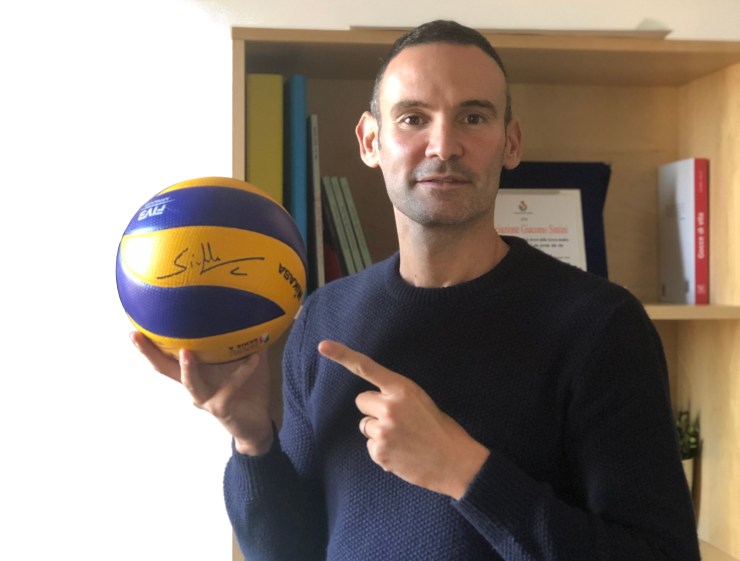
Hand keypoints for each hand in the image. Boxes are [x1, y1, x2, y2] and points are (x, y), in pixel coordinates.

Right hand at [130, 332, 273, 455]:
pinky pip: (230, 387)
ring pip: (191, 383)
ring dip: (187, 368)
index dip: (149, 345)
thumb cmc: (248, 389)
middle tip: (136, 336)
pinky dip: (243, 371)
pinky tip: (254, 357)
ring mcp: (205, 398)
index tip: (133, 327)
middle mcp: (194, 386)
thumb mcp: (243, 361)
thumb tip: (247, 311)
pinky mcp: (221, 407)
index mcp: (196, 372)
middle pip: (165, 369)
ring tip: (185, 352)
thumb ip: (240, 342)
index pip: (168, 357)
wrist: (256, 424)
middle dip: (149, 353)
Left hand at [318, 340, 488, 499]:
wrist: (456, 462)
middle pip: (361, 401)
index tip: (323, 346)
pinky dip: (382, 450)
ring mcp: (383, 431)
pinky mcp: (379, 452)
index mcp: (402, 388)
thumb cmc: (440, 429)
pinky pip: (370, 446)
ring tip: (403, 438)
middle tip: (398, 420)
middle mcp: (389, 406)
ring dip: (378, 431)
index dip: (342, 355)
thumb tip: (374, 406)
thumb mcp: (421, 401)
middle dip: (374, 410)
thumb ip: (396, 397)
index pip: (366, 367)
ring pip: (365, 426)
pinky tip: (402, 452)